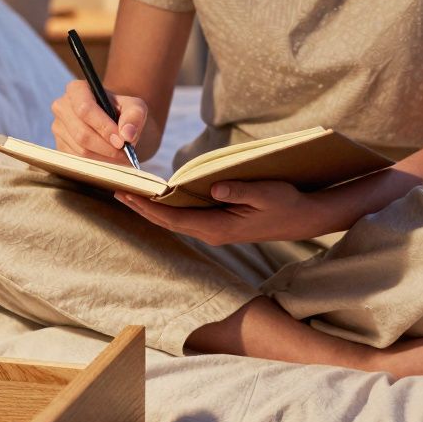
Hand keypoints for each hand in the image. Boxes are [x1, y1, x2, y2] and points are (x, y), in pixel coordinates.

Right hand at [50, 80, 147, 164]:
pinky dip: (96, 163)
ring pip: (80, 150)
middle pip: (82, 133)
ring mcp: (58, 128)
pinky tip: (109, 159)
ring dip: (104, 157)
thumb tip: (127, 135)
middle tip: (125, 154)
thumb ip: (134, 116)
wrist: (111, 121)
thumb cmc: (121, 111)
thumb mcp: (134, 107)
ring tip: (121, 157)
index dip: (103, 127)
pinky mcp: (59, 145)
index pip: (85, 109)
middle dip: (106, 147)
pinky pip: (77, 160)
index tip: (121, 141)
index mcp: (76, 90)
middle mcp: (62, 107)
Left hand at [116, 180, 323, 245]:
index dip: (149, 207)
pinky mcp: (220, 224)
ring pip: (176, 220)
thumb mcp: (266, 192)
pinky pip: (187, 217)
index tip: (129, 195)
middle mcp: (212, 233)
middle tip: (117, 191)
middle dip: (142, 208)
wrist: (304, 218)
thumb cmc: (287, 203)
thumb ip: (238, 190)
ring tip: (132, 193)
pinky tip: (160, 196)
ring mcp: (215, 230)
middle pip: (168, 221)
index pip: (174, 218)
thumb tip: (212, 188)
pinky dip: (170, 207)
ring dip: (154, 208)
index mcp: (218, 228)